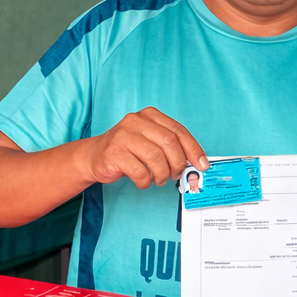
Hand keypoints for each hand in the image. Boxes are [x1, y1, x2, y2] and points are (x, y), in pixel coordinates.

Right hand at [80, 107, 208, 190]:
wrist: (94, 156)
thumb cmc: (127, 150)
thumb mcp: (149, 141)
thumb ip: (169, 146)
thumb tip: (194, 162)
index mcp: (150, 115)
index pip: (178, 131)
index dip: (193, 150)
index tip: (201, 164)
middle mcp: (136, 121)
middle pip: (169, 143)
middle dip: (177, 163)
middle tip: (176, 174)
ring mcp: (123, 136)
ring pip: (155, 157)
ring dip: (162, 174)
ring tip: (159, 179)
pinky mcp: (113, 153)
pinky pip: (139, 171)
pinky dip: (145, 181)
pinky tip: (143, 181)